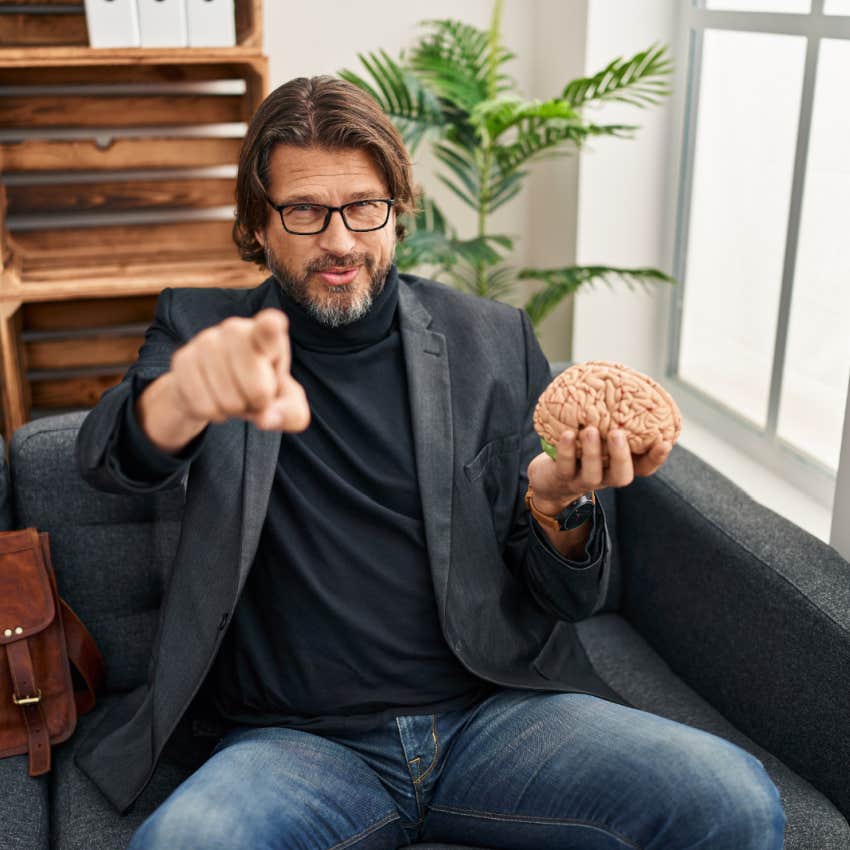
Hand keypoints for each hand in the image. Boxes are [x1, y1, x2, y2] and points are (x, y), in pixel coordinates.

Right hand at [168, 308, 309, 431]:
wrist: (218, 387)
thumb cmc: (261, 389)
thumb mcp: (287, 405)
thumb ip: (290, 413)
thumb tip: (265, 418)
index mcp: (269, 336)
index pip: (269, 328)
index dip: (270, 327)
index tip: (272, 323)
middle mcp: (236, 330)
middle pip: (257, 388)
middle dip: (259, 403)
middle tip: (255, 395)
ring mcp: (206, 341)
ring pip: (228, 400)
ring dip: (234, 409)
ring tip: (233, 394)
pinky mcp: (182, 359)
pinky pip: (202, 405)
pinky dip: (213, 413)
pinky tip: (214, 398)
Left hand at [526, 426, 671, 515]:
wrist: (550, 476)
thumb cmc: (582, 447)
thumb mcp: (600, 435)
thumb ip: (613, 420)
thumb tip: (623, 381)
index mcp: (620, 465)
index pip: (645, 467)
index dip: (656, 458)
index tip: (664, 443)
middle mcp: (605, 476)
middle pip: (622, 476)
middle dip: (621, 456)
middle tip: (618, 434)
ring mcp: (583, 480)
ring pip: (593, 474)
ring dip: (592, 452)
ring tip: (590, 430)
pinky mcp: (562, 478)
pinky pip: (565, 467)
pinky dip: (566, 451)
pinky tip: (566, 433)